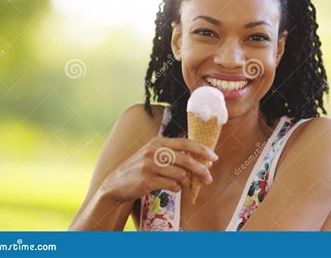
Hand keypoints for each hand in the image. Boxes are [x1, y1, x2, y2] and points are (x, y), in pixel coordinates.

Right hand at [101, 137, 217, 202]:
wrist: (116, 184)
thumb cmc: (140, 169)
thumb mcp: (154, 155)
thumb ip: (173, 154)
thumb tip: (200, 160)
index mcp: (158, 142)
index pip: (186, 143)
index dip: (202, 150)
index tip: (214, 158)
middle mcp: (154, 151)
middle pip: (186, 160)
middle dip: (201, 170)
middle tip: (209, 178)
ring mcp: (150, 165)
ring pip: (180, 174)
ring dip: (186, 182)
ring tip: (184, 184)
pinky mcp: (147, 180)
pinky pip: (172, 185)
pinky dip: (176, 188)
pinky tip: (172, 187)